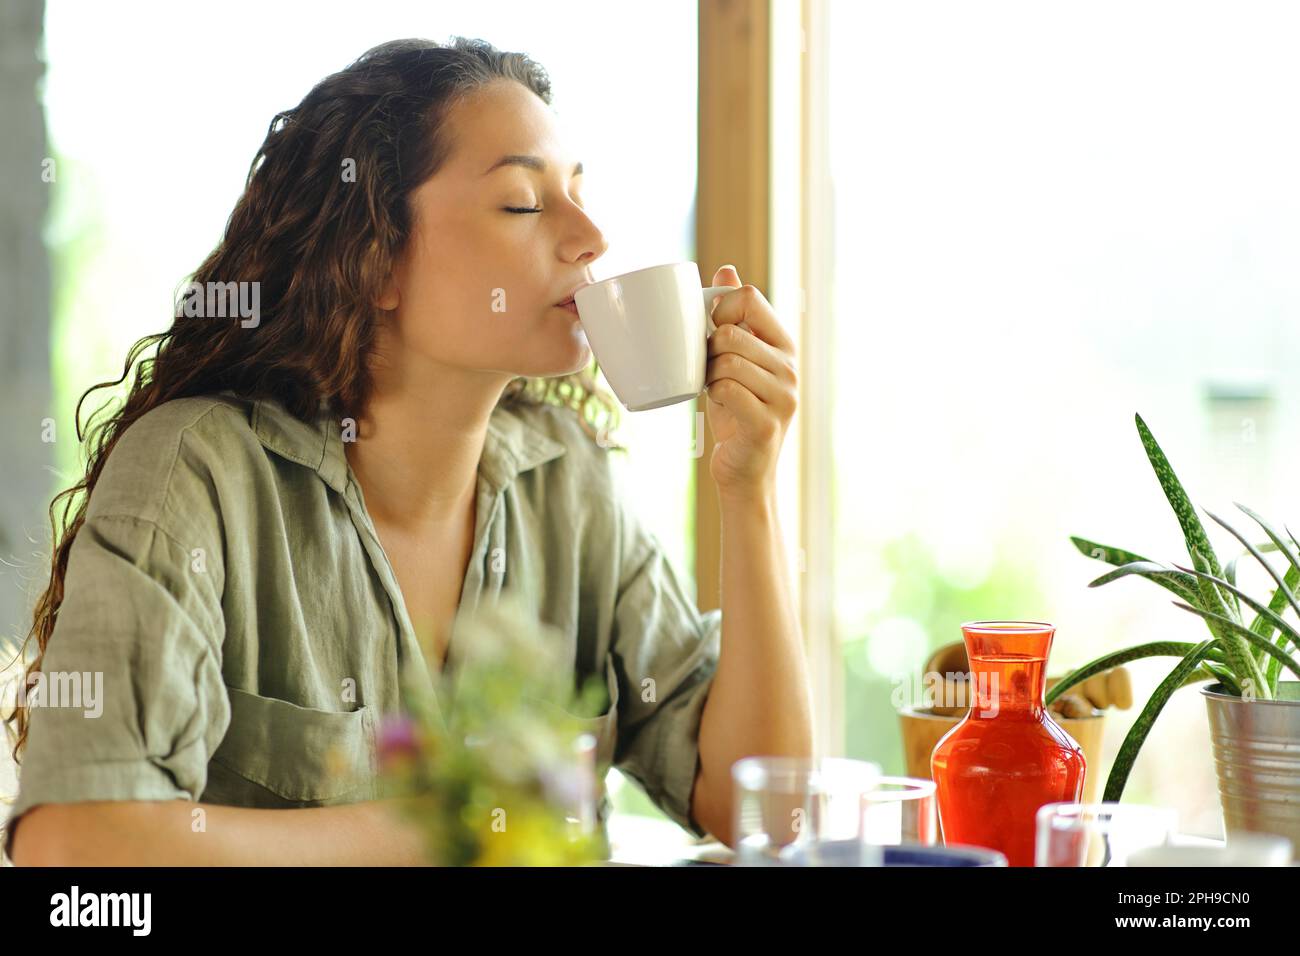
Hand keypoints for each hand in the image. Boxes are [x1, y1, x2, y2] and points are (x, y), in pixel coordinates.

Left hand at [703, 265, 797, 502]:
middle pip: (732, 332)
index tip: (711, 334)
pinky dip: (712, 396)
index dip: (719, 310)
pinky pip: (727, 391)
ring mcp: (783, 396)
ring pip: (727, 362)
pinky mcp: (767, 423)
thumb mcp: (734, 359)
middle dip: (707, 350)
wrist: (743, 471)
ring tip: (714, 390)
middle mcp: (790, 367)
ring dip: (708, 377)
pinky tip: (719, 406)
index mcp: (784, 344)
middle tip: (708, 371)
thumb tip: (725, 269)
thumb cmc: (736, 411)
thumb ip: (733, 316)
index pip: (750, 298)